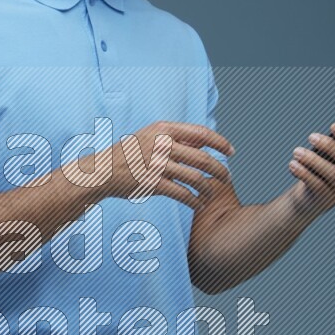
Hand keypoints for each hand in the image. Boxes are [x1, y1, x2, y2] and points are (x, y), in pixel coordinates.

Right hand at [104, 119, 234, 209]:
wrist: (103, 171)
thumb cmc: (130, 154)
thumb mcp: (150, 136)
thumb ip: (175, 138)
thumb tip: (204, 143)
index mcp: (163, 129)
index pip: (201, 134)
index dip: (220, 142)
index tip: (231, 152)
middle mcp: (161, 145)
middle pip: (202, 158)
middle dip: (219, 170)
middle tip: (228, 178)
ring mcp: (157, 165)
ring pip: (195, 178)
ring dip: (208, 188)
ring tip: (212, 194)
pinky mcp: (153, 184)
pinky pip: (182, 194)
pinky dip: (194, 201)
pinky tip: (199, 205)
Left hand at [288, 122, 334, 216]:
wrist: (309, 196)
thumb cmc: (319, 169)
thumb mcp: (327, 156)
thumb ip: (329, 146)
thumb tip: (321, 136)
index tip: (333, 126)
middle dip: (330, 145)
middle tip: (311, 137)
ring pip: (333, 173)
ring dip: (313, 159)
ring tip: (297, 152)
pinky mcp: (329, 200)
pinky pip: (318, 185)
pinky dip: (304, 173)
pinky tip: (293, 165)